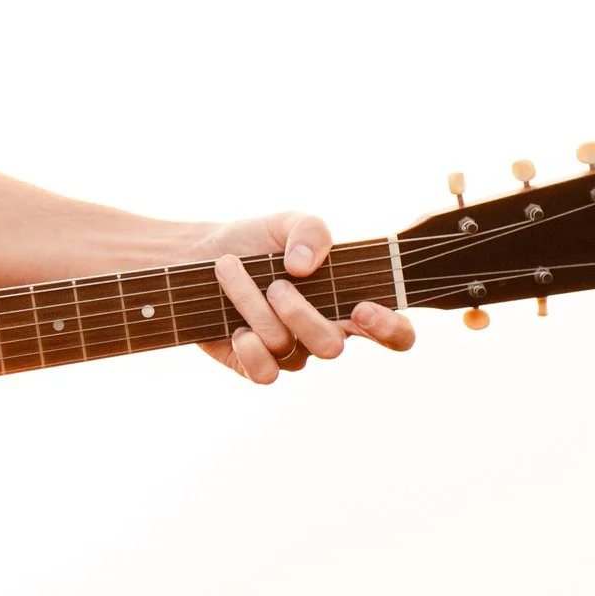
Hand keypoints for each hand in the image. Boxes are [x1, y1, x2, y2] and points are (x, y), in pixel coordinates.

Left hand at [192, 212, 416, 384]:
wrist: (200, 254)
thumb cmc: (256, 240)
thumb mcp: (288, 221)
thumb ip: (310, 230)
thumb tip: (304, 266)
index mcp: (347, 300)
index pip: (393, 333)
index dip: (389, 329)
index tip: (361, 308)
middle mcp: (323, 331)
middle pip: (333, 346)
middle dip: (301, 313)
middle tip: (276, 283)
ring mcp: (290, 351)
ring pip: (287, 348)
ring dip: (254, 305)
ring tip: (230, 269)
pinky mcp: (254, 364)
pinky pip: (265, 374)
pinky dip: (248, 347)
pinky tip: (235, 326)